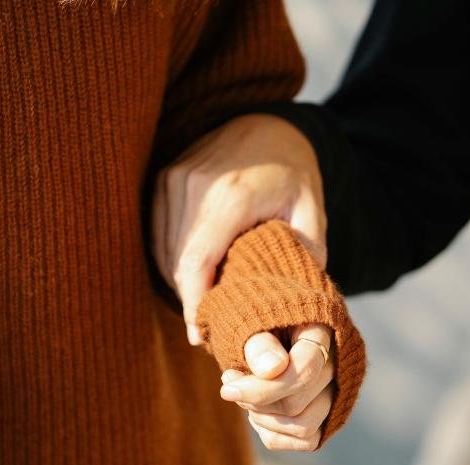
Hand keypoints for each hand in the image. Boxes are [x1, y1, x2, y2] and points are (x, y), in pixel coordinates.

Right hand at [152, 113, 325, 344]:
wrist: (267, 123)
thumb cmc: (292, 170)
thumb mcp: (311, 209)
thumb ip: (305, 251)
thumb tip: (291, 294)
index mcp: (230, 195)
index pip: (195, 263)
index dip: (193, 305)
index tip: (198, 336)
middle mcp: (193, 185)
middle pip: (176, 262)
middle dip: (189, 299)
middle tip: (208, 327)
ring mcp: (172, 179)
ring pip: (163, 250)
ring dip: (179, 281)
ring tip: (203, 304)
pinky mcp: (163, 179)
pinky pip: (158, 233)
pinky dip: (172, 259)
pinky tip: (194, 275)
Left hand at [220, 323, 333, 450]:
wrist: (259, 326)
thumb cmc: (254, 319)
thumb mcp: (250, 320)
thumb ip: (259, 342)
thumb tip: (272, 369)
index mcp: (323, 331)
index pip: (304, 371)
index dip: (261, 388)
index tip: (226, 385)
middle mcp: (337, 364)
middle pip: (297, 404)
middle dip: (254, 400)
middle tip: (230, 384)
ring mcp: (335, 392)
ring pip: (305, 428)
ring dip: (263, 419)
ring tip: (243, 397)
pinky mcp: (326, 415)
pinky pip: (307, 441)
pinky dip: (274, 434)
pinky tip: (256, 413)